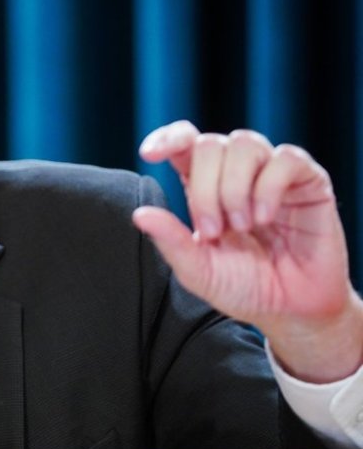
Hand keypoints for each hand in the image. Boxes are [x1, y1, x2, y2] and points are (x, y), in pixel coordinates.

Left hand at [132, 119, 362, 382]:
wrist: (292, 310)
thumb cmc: (244, 287)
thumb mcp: (199, 270)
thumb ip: (171, 242)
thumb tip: (139, 214)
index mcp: (205, 185)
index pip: (185, 141)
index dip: (167, 138)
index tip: (148, 155)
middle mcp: (236, 172)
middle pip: (209, 145)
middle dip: (205, 190)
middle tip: (214, 231)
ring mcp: (273, 173)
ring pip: (244, 143)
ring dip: (234, 187)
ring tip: (244, 226)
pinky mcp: (309, 181)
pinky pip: (286, 159)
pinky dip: (269, 186)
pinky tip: (264, 218)